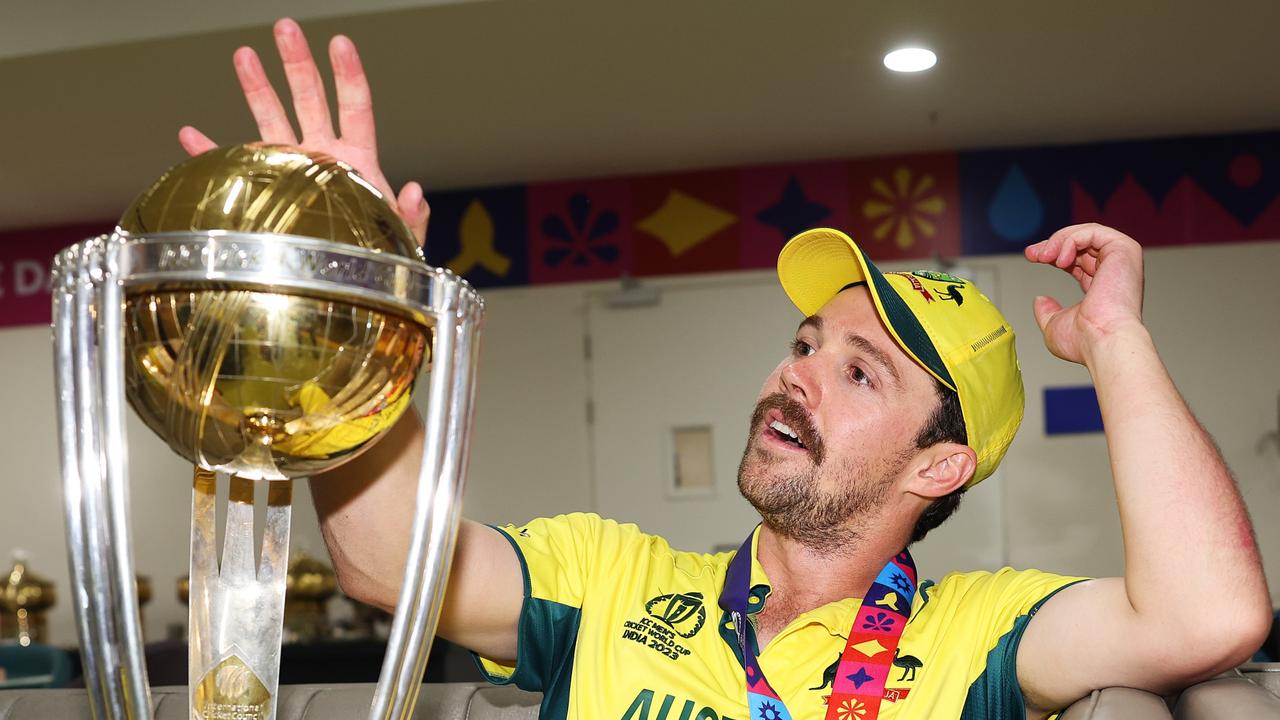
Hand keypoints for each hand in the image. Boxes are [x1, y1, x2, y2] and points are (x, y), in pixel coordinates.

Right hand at [177, 18, 428, 245]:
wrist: (352, 283)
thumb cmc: (384, 261)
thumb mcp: (406, 241)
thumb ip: (412, 217)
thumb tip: (413, 189)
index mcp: (359, 161)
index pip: (356, 107)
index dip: (348, 75)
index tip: (339, 42)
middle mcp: (324, 156)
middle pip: (309, 99)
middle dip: (297, 62)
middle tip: (285, 27)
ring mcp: (294, 169)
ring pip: (272, 120)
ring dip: (257, 89)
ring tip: (243, 54)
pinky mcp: (268, 192)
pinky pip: (235, 167)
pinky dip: (211, 153)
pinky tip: (189, 136)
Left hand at [1024, 223, 1144, 364]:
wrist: (1104, 341)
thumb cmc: (1085, 341)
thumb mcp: (1056, 325)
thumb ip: (1048, 311)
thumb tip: (1040, 300)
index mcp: (1102, 286)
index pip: (1077, 259)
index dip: (1053, 253)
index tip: (1032, 257)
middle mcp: (1114, 271)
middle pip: (1081, 243)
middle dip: (1052, 244)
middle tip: (1032, 254)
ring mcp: (1121, 259)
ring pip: (1087, 233)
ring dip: (1059, 240)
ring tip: (1043, 256)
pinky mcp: (1124, 250)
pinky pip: (1094, 231)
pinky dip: (1071, 240)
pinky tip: (1059, 260)